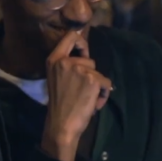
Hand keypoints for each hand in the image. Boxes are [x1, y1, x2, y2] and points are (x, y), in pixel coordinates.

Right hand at [41, 30, 113, 160]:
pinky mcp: (93, 79)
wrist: (62, 124)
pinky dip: (103, 95)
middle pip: (90, 60)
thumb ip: (68, 65)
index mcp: (54, 60)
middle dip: (91, 75)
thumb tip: (86, 55)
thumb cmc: (60, 104)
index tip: (85, 52)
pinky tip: (93, 104)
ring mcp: (80, 69)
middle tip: (81, 91)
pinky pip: (106, 83)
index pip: (71, 36)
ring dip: (97, 86)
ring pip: (99, 73)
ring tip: (86, 99)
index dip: (82, 42)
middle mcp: (66, 61)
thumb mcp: (58, 78)